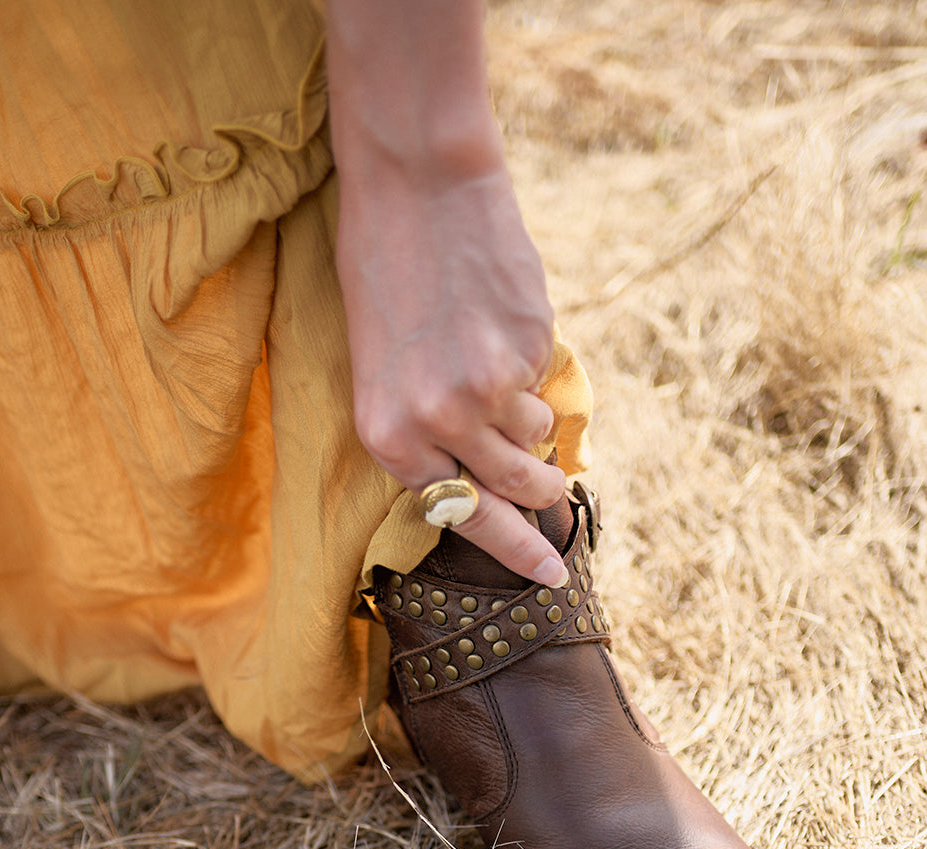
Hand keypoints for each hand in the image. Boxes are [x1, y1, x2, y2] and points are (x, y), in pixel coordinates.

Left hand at [326, 0, 570, 587]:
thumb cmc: (383, 271)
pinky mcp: (529, 346)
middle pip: (515, 488)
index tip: (551, 578)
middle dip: (541, 494)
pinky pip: (542, 377)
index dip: (515, 551)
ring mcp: (490, 385)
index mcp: (389, 435)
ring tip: (494, 361)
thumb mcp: (379, 365)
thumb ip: (426, 428)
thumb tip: (489, 472)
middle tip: (556, 496)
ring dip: (528, 415)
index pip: (462, 518)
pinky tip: (499, 318)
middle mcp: (438, 422)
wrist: (416, 183)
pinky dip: (530, 360)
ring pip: (534, 432)